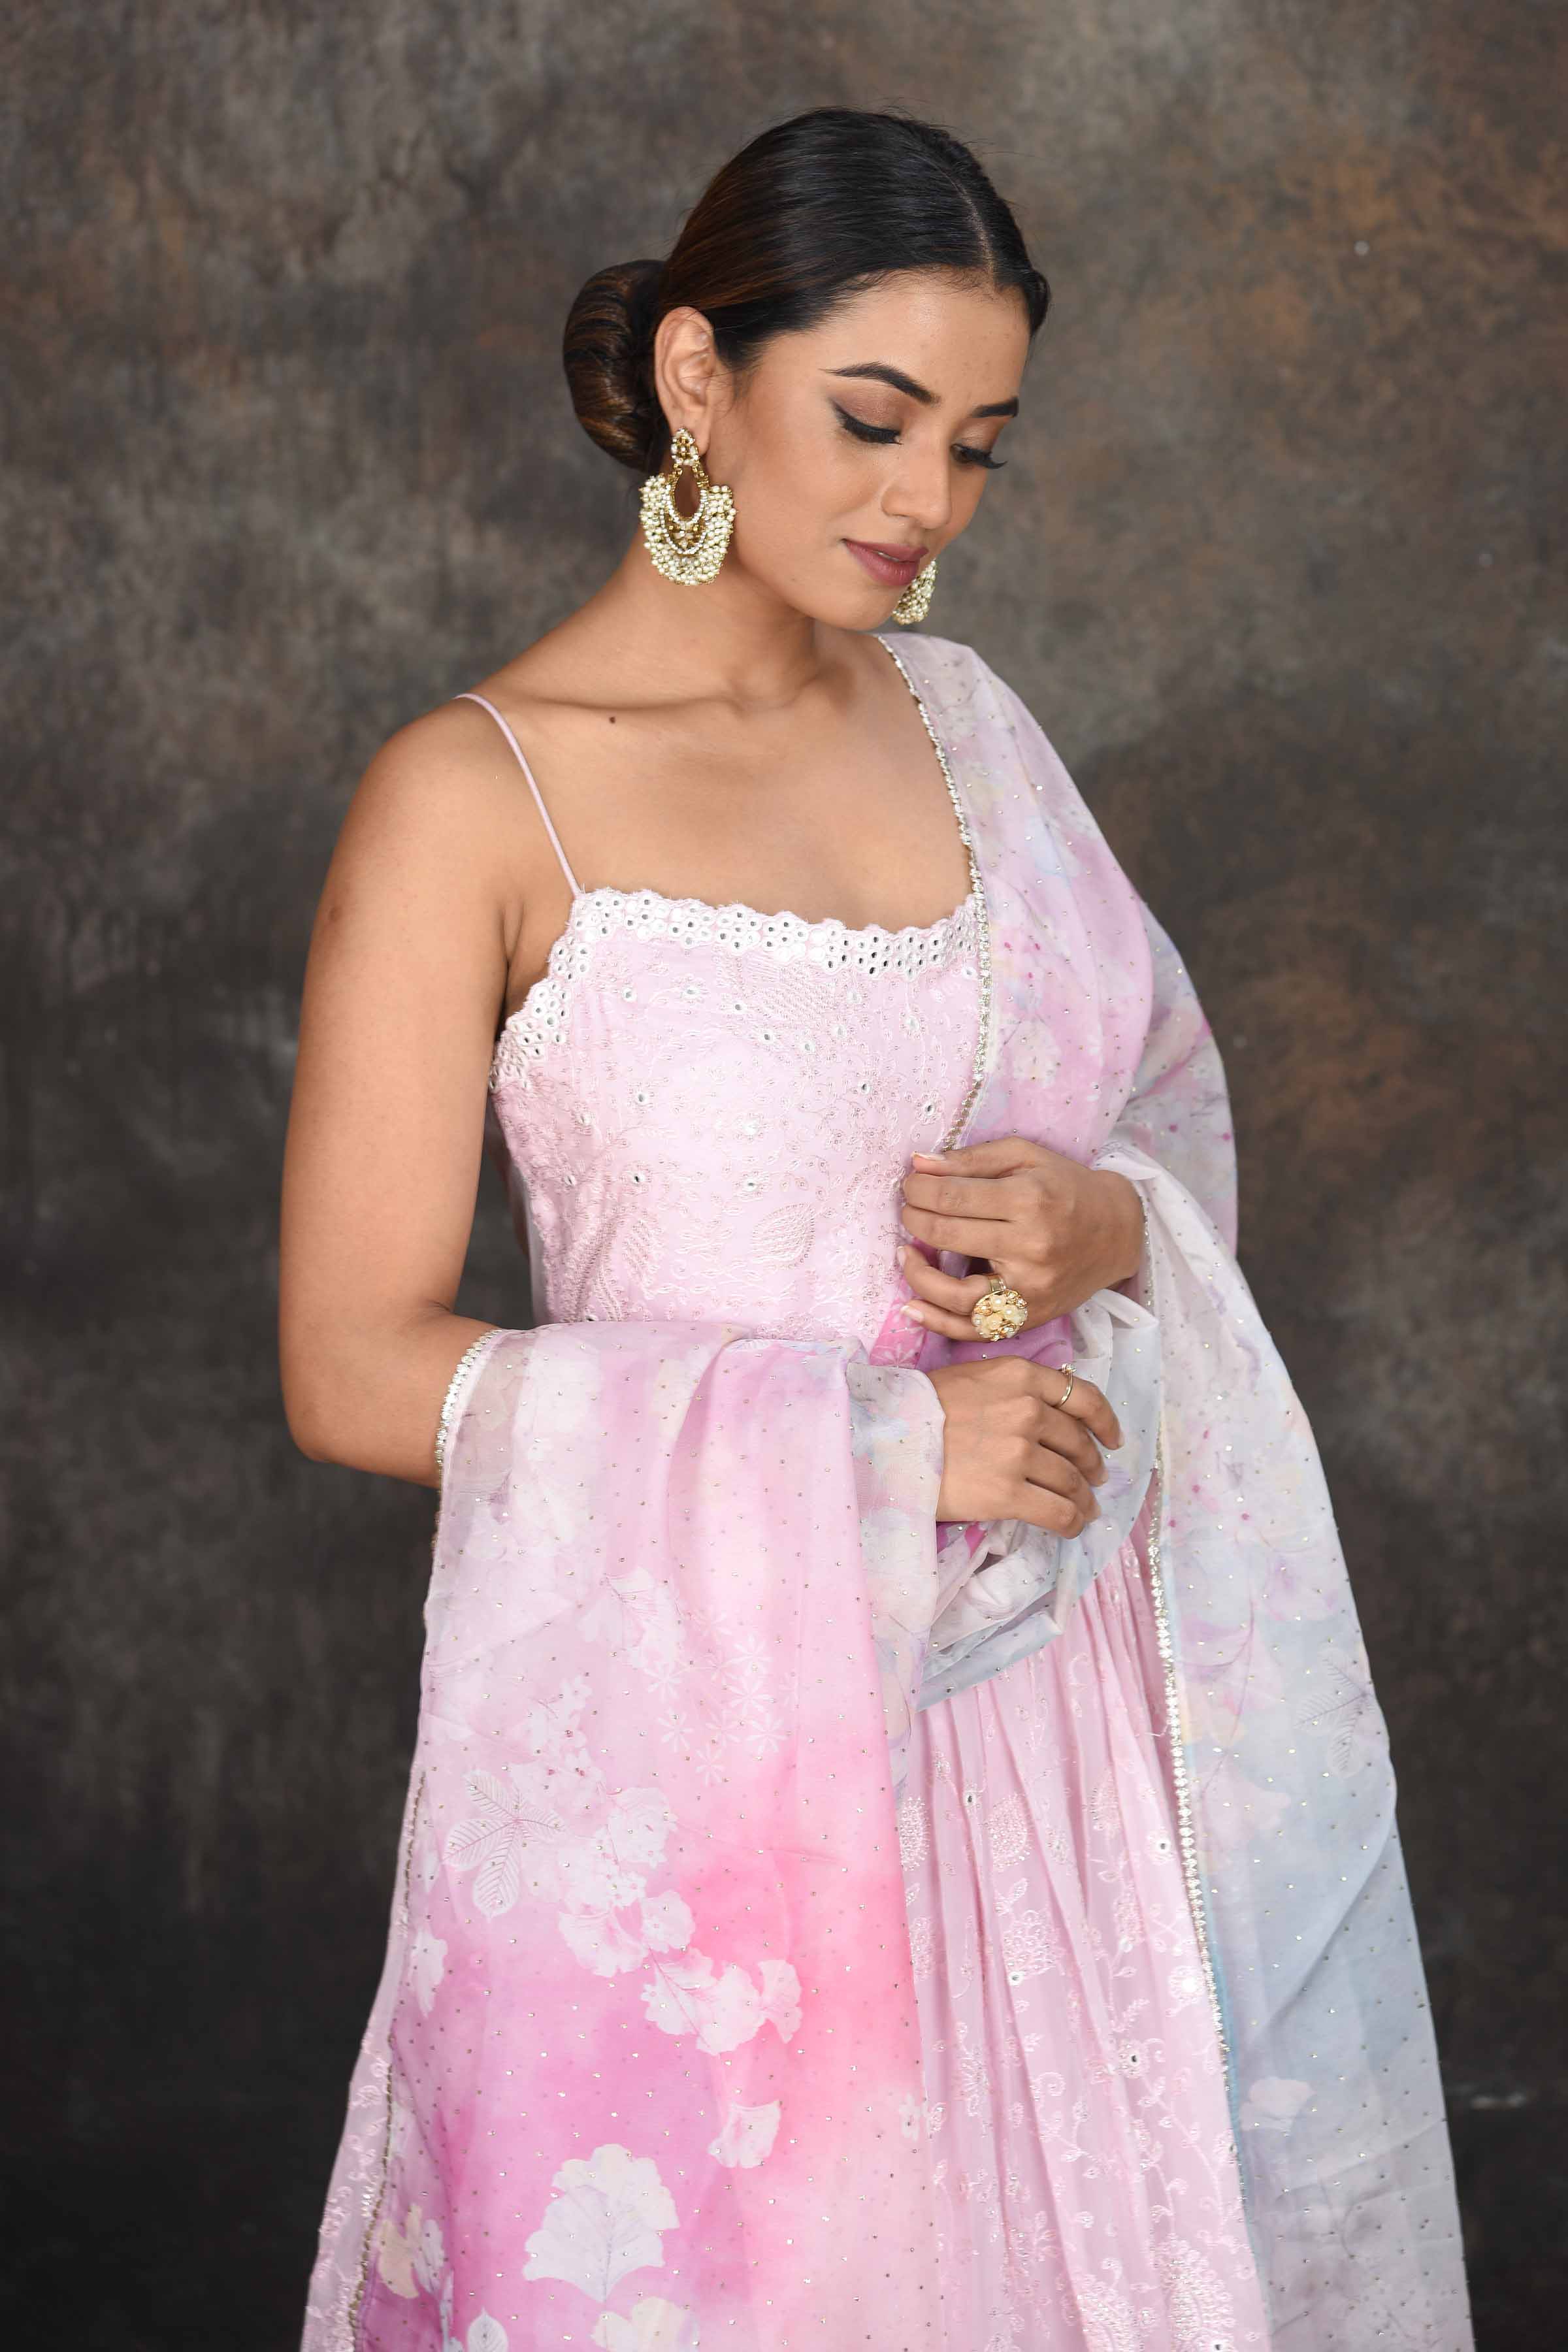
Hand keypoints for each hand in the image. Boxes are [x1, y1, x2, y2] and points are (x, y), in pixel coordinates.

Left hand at [899, 1137, 1143, 1339]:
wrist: (1117, 1231)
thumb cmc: (1066, 1187)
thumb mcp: (1025, 1157)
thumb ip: (971, 1159)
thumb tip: (919, 1163)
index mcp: (1029, 1201)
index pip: (953, 1197)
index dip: (919, 1189)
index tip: (911, 1183)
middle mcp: (1029, 1247)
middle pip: (948, 1236)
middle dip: (914, 1219)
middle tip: (907, 1209)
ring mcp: (1030, 1289)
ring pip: (956, 1295)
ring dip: (917, 1273)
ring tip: (905, 1254)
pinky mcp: (1029, 1316)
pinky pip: (974, 1329)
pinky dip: (937, 1321)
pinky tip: (912, 1306)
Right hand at [927, 1356, 1121, 1532]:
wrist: (884, 1439)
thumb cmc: (919, 1409)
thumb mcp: (972, 1378)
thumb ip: (1013, 1389)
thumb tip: (1046, 1413)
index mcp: (1020, 1376)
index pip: (1082, 1397)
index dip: (1105, 1423)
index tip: (1113, 1440)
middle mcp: (1027, 1410)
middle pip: (1079, 1444)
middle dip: (1092, 1466)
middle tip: (1093, 1480)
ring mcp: (1019, 1453)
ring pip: (1072, 1481)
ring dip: (1084, 1499)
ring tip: (1085, 1508)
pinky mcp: (1008, 1493)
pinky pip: (1059, 1512)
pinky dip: (1073, 1522)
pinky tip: (1073, 1526)